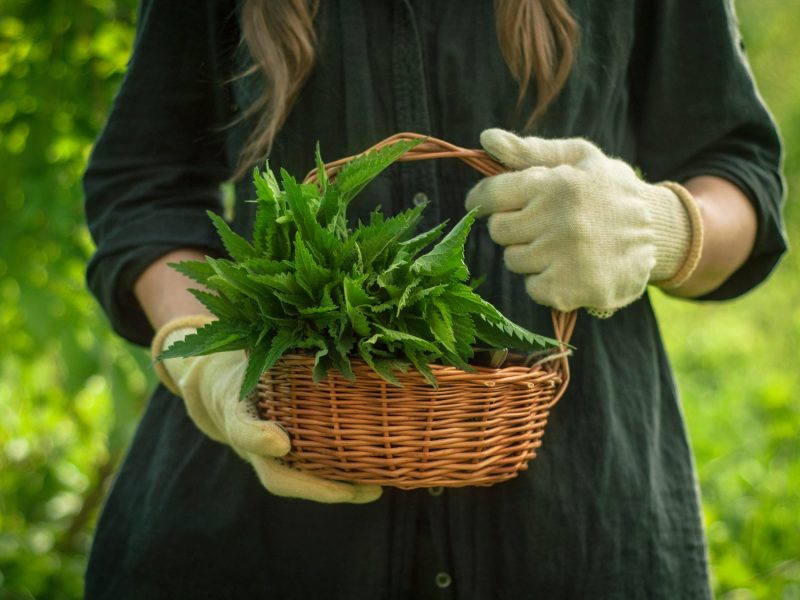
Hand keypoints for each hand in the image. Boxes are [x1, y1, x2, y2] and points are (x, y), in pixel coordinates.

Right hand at [152, 316, 381, 503]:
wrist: (216, 382)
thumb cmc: (243, 354)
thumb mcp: (246, 340)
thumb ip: (270, 331)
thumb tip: (321, 305)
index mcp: (233, 404)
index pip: (240, 424)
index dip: (257, 436)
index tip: (279, 441)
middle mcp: (250, 437)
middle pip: (276, 475)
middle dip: (317, 487)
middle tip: (360, 490)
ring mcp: (265, 453)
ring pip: (296, 482)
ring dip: (336, 489)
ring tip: (376, 489)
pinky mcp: (283, 456)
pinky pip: (308, 473)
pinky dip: (338, 479)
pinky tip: (373, 478)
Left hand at [465, 129, 702, 315]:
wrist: (660, 233)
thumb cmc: (609, 190)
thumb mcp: (578, 159)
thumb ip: (529, 151)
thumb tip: (486, 138)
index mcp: (555, 183)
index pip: (491, 195)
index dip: (483, 201)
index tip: (483, 205)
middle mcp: (559, 219)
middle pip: (499, 230)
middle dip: (515, 229)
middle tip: (543, 226)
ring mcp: (564, 256)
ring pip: (513, 260)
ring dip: (531, 257)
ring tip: (562, 247)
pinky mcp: (570, 289)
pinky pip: (533, 289)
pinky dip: (546, 284)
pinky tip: (570, 270)